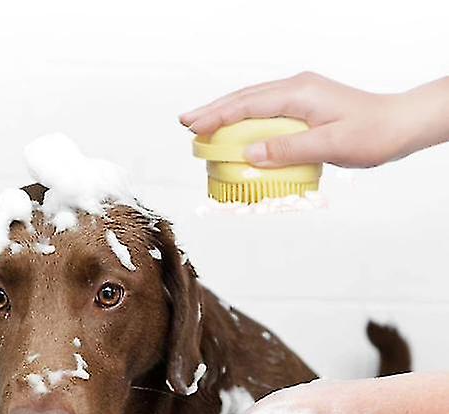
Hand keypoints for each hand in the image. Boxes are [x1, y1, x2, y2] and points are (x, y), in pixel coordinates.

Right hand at [179, 73, 448, 168]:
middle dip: (213, 110)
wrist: (398, 125)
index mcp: (299, 93)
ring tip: (202, 125)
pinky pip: (266, 112)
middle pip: (244, 98)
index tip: (193, 125)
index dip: (217, 115)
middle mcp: (296, 89)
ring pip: (253, 103)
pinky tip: (236, 131)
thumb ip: (288, 149)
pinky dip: (245, 121)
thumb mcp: (330, 145)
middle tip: (186, 123)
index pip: (248, 104)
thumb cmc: (371, 133)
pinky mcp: (303, 107)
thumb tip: (250, 154)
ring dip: (226, 115)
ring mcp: (299, 96)